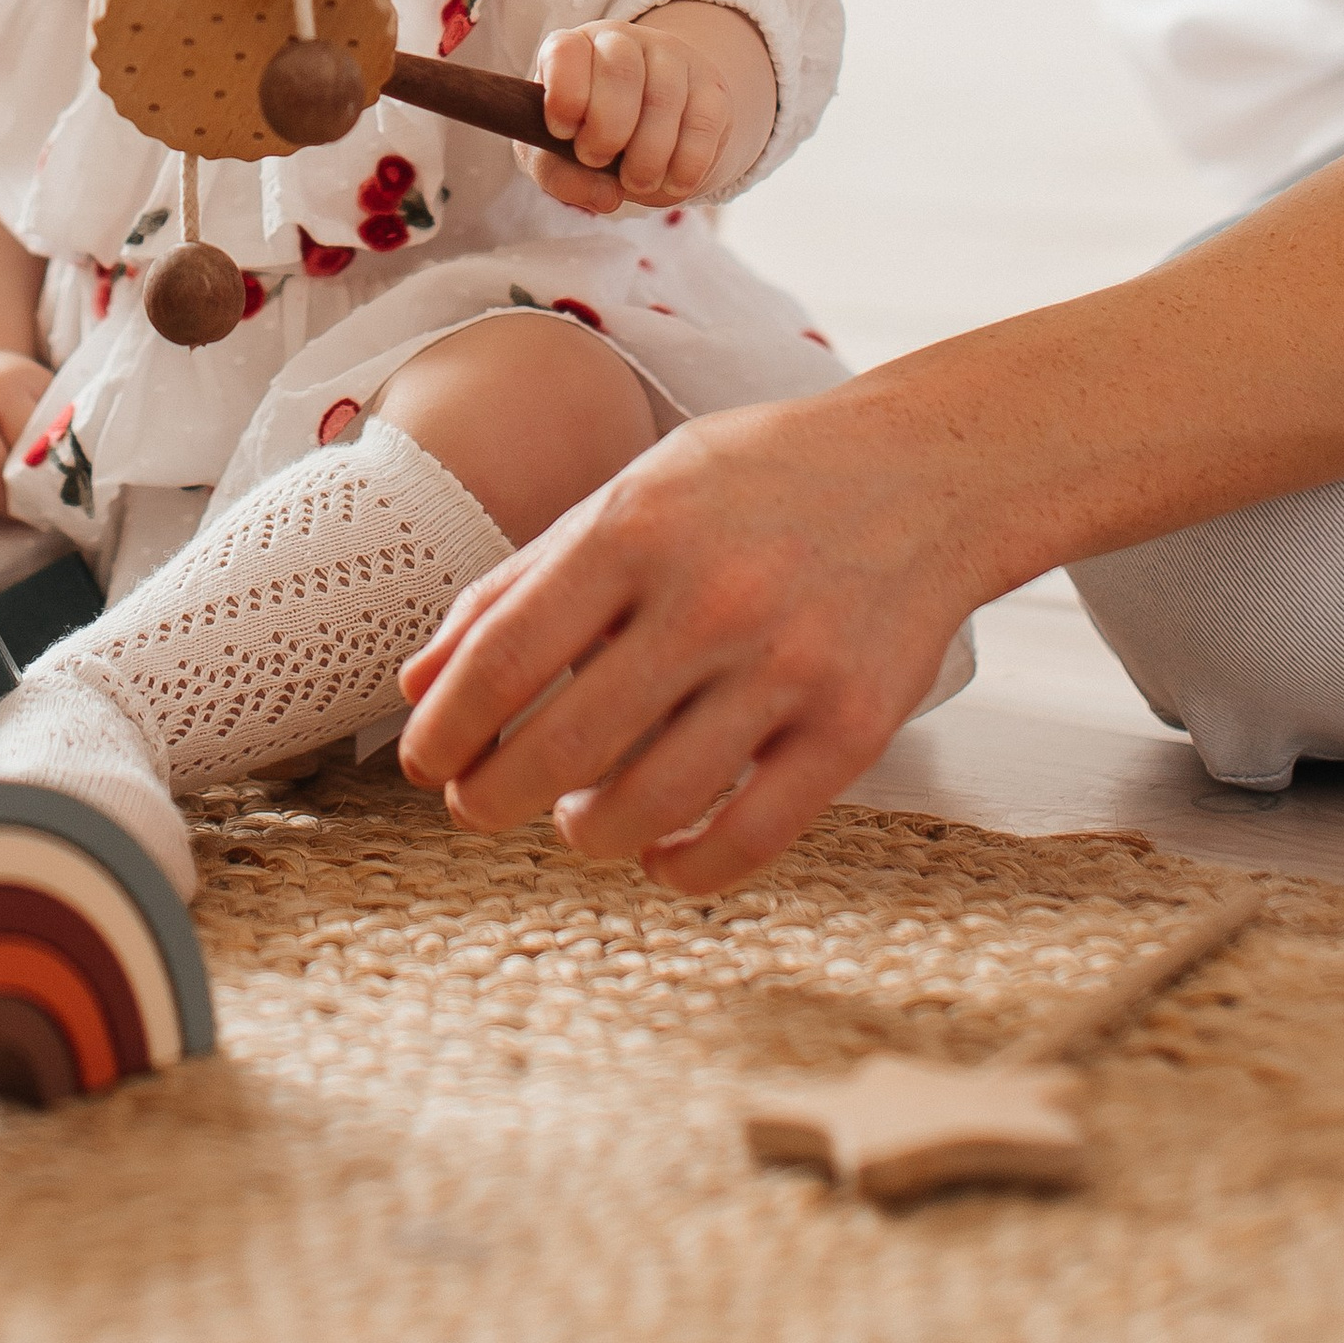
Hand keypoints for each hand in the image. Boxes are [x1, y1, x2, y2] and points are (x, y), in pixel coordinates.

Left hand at [394, 383, 972, 893]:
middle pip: (564, 745)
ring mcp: (787, 667)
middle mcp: (709, 598)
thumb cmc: (753, 482)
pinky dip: (685, 870)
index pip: (506, 656)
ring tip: (576, 820)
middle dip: (494, 797)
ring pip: (648, 806)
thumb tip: (418, 683)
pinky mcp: (853, 728)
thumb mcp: (629, 492)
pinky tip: (660, 854)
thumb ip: (520, 582)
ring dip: (586, 834)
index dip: (446, 726)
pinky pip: (748, 839)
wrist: (925, 472)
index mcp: (637, 527)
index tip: (424, 762)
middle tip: (476, 807)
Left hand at [520, 0, 773, 215]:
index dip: (564, 93)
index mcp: (575, 49)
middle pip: (620, 71)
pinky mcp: (711, 86)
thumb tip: (606, 198)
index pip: (566, 51)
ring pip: (665, 98)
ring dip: (648, 155)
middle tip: (599, 161)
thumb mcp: (560, 157)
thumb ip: (562, 177)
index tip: (562, 132)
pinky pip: (703, 123)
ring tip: (637, 182)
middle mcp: (623, 41)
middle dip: (607, 129)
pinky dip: (687, 164)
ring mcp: (672, 58)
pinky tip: (672, 182)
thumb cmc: (592, 136)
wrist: (652, 128)